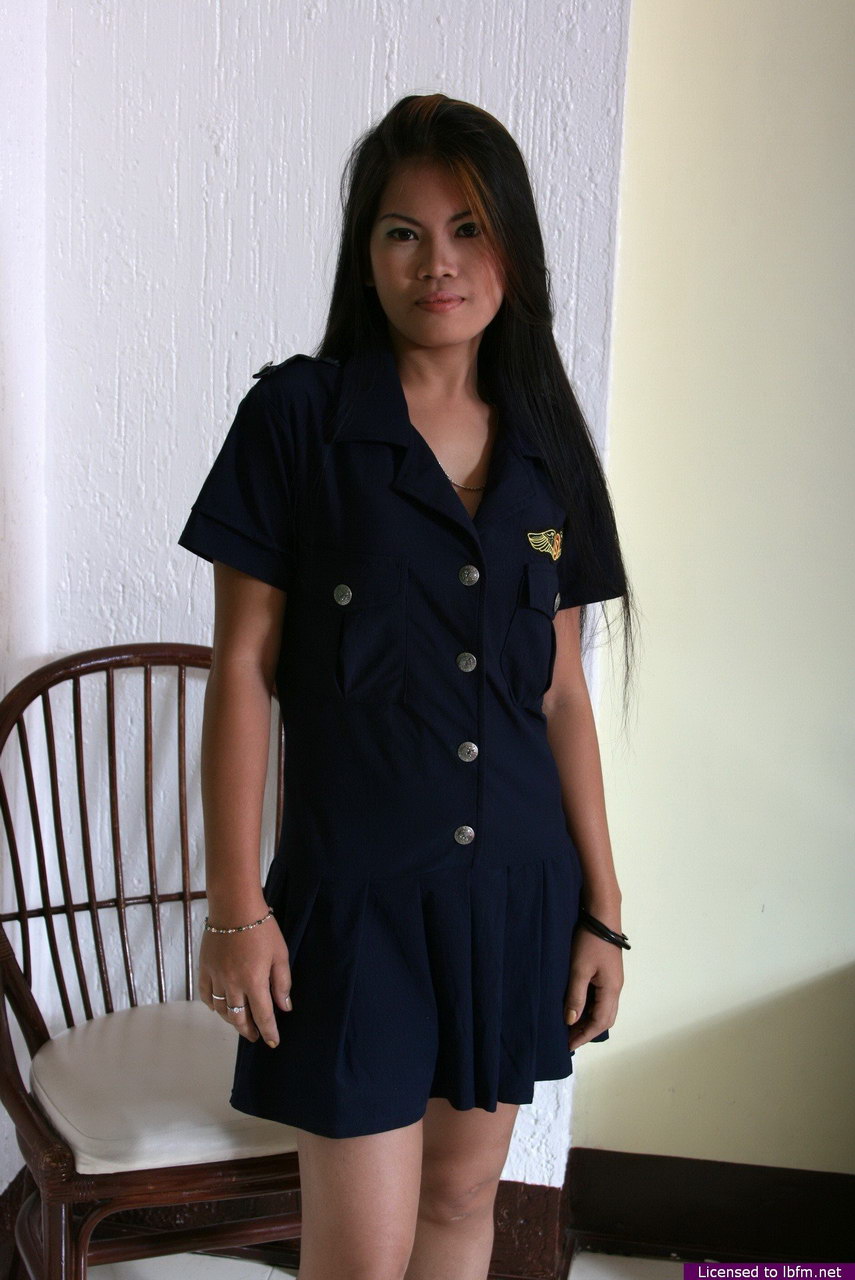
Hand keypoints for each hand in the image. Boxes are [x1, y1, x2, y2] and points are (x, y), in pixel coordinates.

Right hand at [199, 918, 292, 1047]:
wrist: (234, 907)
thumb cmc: (262, 928)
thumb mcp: (280, 954)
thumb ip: (282, 983)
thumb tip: (284, 1007)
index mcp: (254, 982)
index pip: (263, 1016)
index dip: (269, 1032)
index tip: (273, 1042)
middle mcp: (233, 984)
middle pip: (239, 1018)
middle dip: (249, 1030)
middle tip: (255, 1035)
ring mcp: (216, 977)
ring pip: (221, 1009)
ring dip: (232, 1019)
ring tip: (241, 1022)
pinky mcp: (204, 969)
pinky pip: (206, 995)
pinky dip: (212, 1005)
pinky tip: (220, 1006)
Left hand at [564, 924, 623, 1050]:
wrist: (602, 916)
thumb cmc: (590, 941)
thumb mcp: (579, 969)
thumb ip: (576, 996)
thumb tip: (571, 1021)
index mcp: (611, 990)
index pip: (599, 1022)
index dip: (584, 1035)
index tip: (569, 1046)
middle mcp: (616, 988)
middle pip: (605, 1019)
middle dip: (587, 1031)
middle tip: (568, 1039)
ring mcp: (613, 981)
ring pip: (604, 1009)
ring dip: (589, 1020)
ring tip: (571, 1026)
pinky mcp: (608, 973)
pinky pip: (601, 998)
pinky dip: (590, 1007)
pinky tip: (577, 1006)